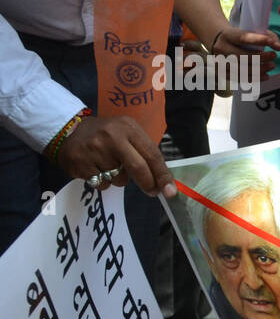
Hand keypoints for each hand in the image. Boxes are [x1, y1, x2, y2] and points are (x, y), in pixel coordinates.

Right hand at [56, 115, 174, 197]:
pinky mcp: (80, 163)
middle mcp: (111, 136)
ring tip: (110, 166)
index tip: (170, 190)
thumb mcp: (127, 134)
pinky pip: (103, 184)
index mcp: (128, 127)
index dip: (163, 175)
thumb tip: (164, 183)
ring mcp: (94, 149)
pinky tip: (97, 169)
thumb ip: (145, 154)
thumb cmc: (107, 135)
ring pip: (120, 179)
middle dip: (148, 183)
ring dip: (120, 179)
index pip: (152, 154)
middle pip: (138, 167)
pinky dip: (105, 182)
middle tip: (152, 191)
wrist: (69, 130)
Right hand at [209, 27, 279, 80]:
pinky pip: (240, 78)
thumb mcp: (252, 31)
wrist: (221, 43)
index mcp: (228, 35)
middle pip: (242, 56)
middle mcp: (221, 48)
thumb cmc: (242, 37)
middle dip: (261, 58)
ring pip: (241, 70)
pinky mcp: (222, 73)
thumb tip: (278, 47)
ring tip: (271, 66)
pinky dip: (255, 78)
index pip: (243, 38)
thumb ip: (268, 36)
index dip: (259, 40)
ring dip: (260, 70)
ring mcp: (220, 62)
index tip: (272, 44)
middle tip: (274, 56)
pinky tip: (265, 76)